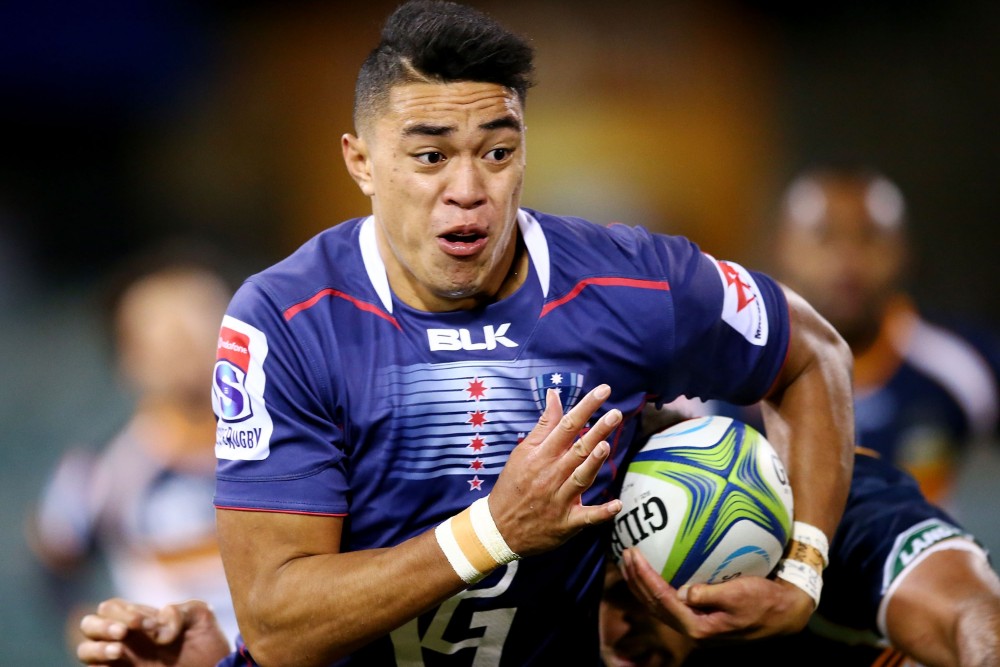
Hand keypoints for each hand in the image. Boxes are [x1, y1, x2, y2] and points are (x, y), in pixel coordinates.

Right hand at [77, 598, 229, 666]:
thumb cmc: (207, 645)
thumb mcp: (201, 618)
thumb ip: (182, 609)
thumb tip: (159, 621)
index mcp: (140, 621)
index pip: (113, 608)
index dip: (126, 612)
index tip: (151, 625)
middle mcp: (125, 640)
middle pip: (90, 624)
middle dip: (104, 624)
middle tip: (125, 632)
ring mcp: (122, 661)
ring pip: (85, 649)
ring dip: (97, 647)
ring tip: (119, 651)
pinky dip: (100, 666)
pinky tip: (117, 661)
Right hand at [488, 384, 622, 555]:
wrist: (499, 529)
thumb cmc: (513, 485)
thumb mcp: (523, 452)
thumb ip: (544, 425)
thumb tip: (555, 395)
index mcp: (541, 456)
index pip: (566, 426)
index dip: (586, 407)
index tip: (604, 391)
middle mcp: (551, 475)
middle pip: (576, 450)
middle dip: (596, 432)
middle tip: (615, 415)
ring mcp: (559, 500)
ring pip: (580, 478)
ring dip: (593, 464)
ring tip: (605, 446)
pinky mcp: (566, 523)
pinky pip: (586, 517)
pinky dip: (602, 513)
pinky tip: (617, 505)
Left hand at [620, 547, 813, 642]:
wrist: (783, 614)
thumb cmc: (764, 601)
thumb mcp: (740, 594)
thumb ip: (710, 594)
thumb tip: (683, 591)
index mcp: (699, 626)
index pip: (662, 599)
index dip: (644, 577)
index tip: (633, 555)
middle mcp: (693, 628)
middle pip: (654, 604)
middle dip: (636, 580)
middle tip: (625, 553)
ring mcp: (695, 624)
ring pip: (658, 605)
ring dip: (642, 584)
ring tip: (630, 562)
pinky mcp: (700, 617)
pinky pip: (670, 602)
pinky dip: (657, 587)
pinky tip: (652, 572)